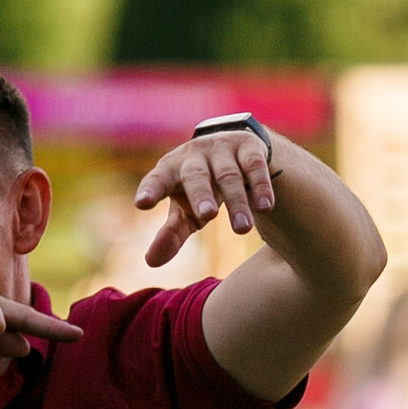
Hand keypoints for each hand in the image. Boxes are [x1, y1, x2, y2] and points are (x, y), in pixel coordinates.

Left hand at [133, 132, 280, 266]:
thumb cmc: (201, 188)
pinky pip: (255, 167)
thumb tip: (150, 262)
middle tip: (207, 216)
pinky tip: (265, 207)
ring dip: (236, 202)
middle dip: (201, 195)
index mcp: (171, 170)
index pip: (157, 179)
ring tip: (242, 230)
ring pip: (229, 176)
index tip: (142, 204)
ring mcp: (222, 150)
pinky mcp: (249, 148)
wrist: (232, 146)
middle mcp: (194, 156)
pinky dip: (260, 187)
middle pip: (196, 177)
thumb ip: (171, 234)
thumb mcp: (184, 211)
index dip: (150, 190)